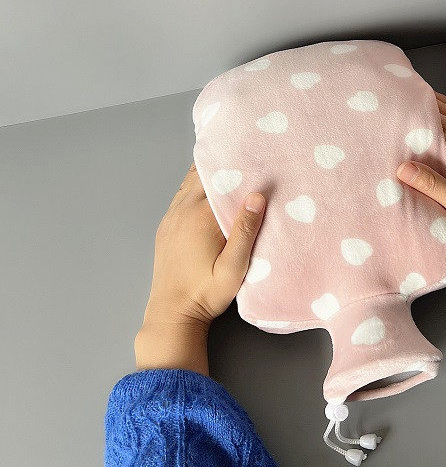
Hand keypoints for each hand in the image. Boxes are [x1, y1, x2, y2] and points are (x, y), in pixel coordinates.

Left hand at [134, 164, 266, 374]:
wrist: (171, 316)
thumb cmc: (206, 294)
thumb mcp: (234, 267)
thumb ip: (245, 231)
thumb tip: (257, 195)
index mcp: (200, 216)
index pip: (220, 178)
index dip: (237, 164)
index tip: (255, 153)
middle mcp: (181, 211)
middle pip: (202, 174)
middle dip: (223, 164)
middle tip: (246, 155)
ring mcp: (171, 219)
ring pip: (189, 184)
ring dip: (209, 175)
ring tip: (232, 169)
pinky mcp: (166, 228)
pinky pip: (181, 197)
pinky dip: (196, 187)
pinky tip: (211, 192)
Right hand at [397, 93, 445, 261]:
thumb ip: (431, 184)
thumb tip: (401, 168)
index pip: (421, 121)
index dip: (399, 114)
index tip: (379, 111)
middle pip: (429, 108)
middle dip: (406, 104)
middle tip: (382, 100)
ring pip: (443, 104)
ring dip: (422, 100)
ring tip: (400, 95)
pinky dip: (441, 102)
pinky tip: (432, 103)